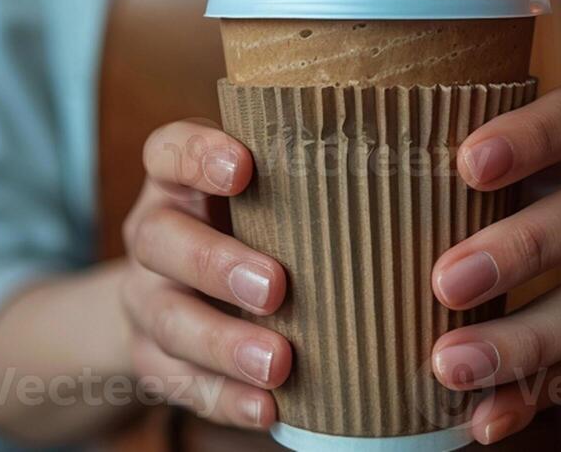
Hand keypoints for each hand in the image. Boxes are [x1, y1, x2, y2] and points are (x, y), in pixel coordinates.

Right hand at [120, 119, 293, 429]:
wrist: (184, 292)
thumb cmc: (260, 225)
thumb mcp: (273, 191)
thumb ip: (313, 182)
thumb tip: (412, 180)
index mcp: (179, 179)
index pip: (169, 151)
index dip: (198, 157)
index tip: (243, 168)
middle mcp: (154, 232)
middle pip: (160, 240)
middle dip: (216, 264)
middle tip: (275, 287)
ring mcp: (148, 297)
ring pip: (168, 318)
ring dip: (223, 343)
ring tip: (277, 362)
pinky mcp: (154, 358)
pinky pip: (179, 382)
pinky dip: (224, 397)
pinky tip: (266, 408)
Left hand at [429, 84, 560, 443]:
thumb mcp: (550, 138)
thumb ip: (485, 146)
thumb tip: (357, 167)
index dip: (533, 138)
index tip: (468, 163)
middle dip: (523, 248)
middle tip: (446, 281)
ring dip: (523, 338)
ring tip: (450, 364)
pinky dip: (536, 393)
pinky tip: (487, 417)